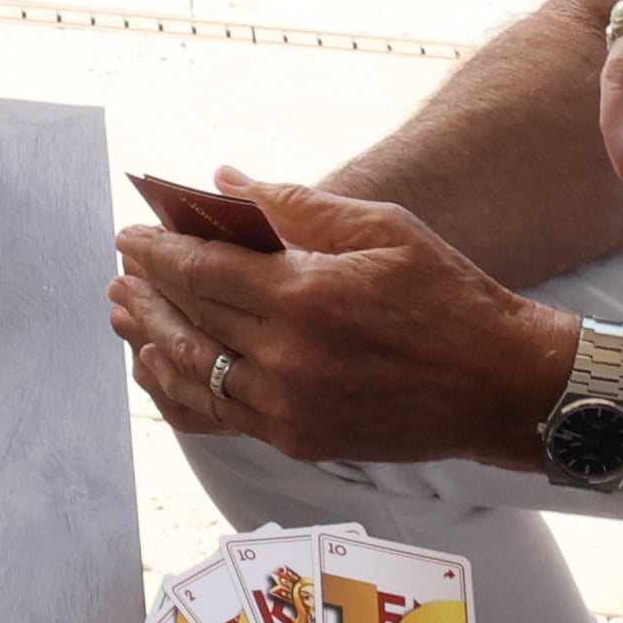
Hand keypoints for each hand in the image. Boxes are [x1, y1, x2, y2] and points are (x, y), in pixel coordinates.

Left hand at [106, 170, 574, 468]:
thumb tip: (223, 182)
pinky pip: (216, 415)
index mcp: (306, 297)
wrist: (501, 386)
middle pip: (188, 319)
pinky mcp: (297, 440)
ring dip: (150, 339)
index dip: (157, 250)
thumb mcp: (380, 229)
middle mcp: (289, 358)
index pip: (201, 269)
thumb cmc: (448, 297)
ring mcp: (289, 407)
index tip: (131, 234)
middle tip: (121, 270)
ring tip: (124, 313)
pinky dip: (178, 390)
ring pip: (192, 372)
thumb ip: (294, 206)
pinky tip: (158, 367)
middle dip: (146, 291)